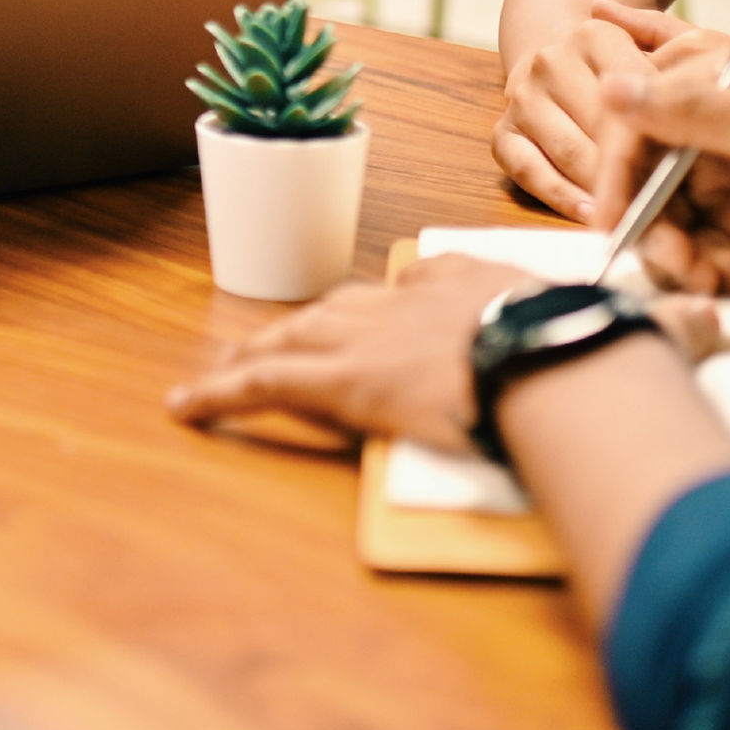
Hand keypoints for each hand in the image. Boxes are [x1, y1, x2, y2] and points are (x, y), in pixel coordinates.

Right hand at [170, 253, 498, 449]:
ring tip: (297, 329)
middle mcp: (370, 334)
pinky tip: (397, 291)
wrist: (547, 358)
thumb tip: (379, 451)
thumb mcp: (434, 453)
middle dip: (254, 350)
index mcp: (355, 379)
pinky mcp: (456, 276)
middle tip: (228, 362)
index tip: (182, 402)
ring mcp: (412, 299)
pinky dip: (396, 288)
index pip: (269, 383)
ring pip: (342, 303)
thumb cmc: (496, 422)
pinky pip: (413, 276)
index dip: (221, 393)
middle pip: (294, 336)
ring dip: (311, 319)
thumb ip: (400, 441)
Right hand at [494, 0, 688, 216]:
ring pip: (568, 153)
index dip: (658, 132)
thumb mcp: (668, 52)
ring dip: (604, 188)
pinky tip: (591, 213)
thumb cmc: (633, 71)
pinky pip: (529, 172)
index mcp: (594, 35)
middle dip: (636, 168)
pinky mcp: (502, 133)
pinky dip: (561, 197)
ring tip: (638, 214)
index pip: (631, 91)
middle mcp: (550, 60)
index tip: (685, 168)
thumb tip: (698, 84)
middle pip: (599, 125)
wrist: (565, 67)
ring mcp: (521, 97)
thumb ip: (684, 62)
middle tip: (669, 203)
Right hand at [590, 52, 729, 298]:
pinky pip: (704, 257)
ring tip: (722, 277)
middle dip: (654, 226)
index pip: (637, 120)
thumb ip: (693, 111)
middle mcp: (719, 133)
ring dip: (686, 258)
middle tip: (678, 262)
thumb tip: (613, 86)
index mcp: (723, 86)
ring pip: (670, 226)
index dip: (617, 169)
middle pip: (645, 181)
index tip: (611, 213)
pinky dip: (721, 273)